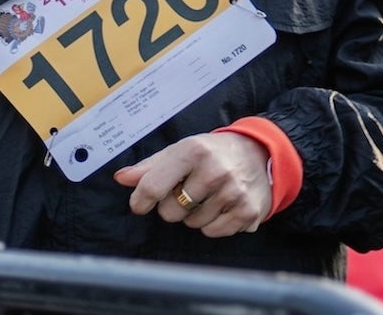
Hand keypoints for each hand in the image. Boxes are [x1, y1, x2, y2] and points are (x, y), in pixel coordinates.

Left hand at [114, 131, 271, 237]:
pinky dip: (213, 224)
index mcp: (193, 151)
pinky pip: (213, 232)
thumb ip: (149, 166)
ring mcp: (233, 192)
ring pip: (192, 224)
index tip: (141, 204)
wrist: (260, 153)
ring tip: (208, 196)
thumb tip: (121, 178)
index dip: (141, 200)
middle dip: (174, 205)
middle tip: (188, 192)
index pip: (152, 186)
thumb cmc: (212, 153)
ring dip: (195, 215)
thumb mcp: (181, 150)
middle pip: (171, 212)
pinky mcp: (247, 211)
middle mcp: (215, 171)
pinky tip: (222, 206)